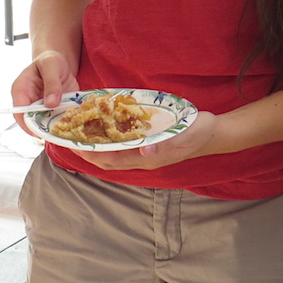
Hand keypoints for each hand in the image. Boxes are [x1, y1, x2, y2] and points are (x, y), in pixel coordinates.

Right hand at [10, 50, 77, 135]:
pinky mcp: (52, 111)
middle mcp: (28, 102)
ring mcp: (40, 108)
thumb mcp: (51, 66)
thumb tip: (51, 103)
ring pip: (44, 125)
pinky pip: (55, 121)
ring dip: (55, 128)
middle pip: (31, 122)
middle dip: (44, 128)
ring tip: (66, 129)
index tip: (41, 131)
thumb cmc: (50, 60)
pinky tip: (72, 124)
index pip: (19, 112)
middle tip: (57, 132)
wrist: (60, 62)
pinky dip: (63, 124)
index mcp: (21, 90)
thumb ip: (51, 83)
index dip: (28, 124)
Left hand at [70, 111, 222, 171]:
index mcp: (146, 158)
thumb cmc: (198, 134)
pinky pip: (123, 141)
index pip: (110, 159)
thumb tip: (145, 151)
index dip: (89, 153)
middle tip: (68, 135)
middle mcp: (141, 157)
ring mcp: (144, 150)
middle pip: (106, 158)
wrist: (213, 133)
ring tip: (79, 129)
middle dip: (86, 149)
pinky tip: (102, 123)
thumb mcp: (184, 138)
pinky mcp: (147, 142)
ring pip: (112, 150)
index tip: (72, 143)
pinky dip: (109, 135)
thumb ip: (165, 145)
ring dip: (95, 142)